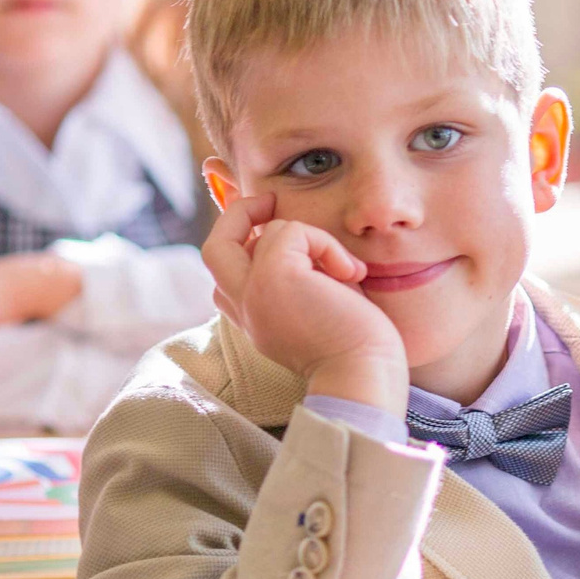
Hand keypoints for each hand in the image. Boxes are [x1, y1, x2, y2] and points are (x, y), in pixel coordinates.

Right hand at [201, 194, 406, 412]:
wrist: (366, 376)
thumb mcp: (320, 306)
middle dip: (238, 216)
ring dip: (309, 237)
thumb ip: (303, 276)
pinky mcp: (272, 278)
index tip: (269, 227)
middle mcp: (244, 308)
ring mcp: (252, 293)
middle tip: (270, 203)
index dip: (241, 246)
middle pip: (213, 249)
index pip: (225, 278)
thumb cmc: (358, 347)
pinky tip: (350, 272)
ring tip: (343, 268)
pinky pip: (291, 230)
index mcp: (254, 320)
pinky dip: (324, 242)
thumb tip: (303, 239)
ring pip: (260, 233)